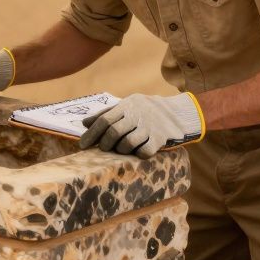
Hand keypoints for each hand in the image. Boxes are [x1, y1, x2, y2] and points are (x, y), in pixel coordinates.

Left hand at [79, 92, 203, 156]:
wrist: (177, 111)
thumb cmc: (144, 110)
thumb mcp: (126, 106)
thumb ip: (106, 114)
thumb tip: (84, 123)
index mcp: (127, 106)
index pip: (104, 119)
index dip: (91, 134)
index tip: (82, 145)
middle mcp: (138, 114)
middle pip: (114, 132)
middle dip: (105, 144)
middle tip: (103, 149)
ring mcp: (150, 126)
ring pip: (128, 143)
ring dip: (120, 150)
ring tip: (120, 150)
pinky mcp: (161, 138)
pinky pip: (145, 151)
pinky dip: (138, 154)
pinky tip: (137, 152)